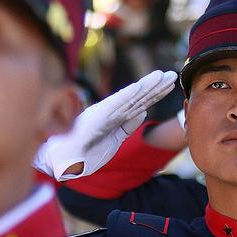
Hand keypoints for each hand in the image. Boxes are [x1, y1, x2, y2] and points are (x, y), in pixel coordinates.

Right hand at [34, 70, 176, 179]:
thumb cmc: (85, 153)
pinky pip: (114, 105)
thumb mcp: (114, 140)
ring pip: (129, 98)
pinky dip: (126, 96)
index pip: (140, 103)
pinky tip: (138, 88)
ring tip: (161, 76)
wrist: (63, 161)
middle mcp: (111, 111)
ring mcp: (104, 113)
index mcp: (115, 117)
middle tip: (173, 74)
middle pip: (138, 97)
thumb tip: (143, 112)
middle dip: (156, 86)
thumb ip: (127, 126)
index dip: (156, 93)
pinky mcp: (96, 117)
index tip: (170, 83)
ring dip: (146, 87)